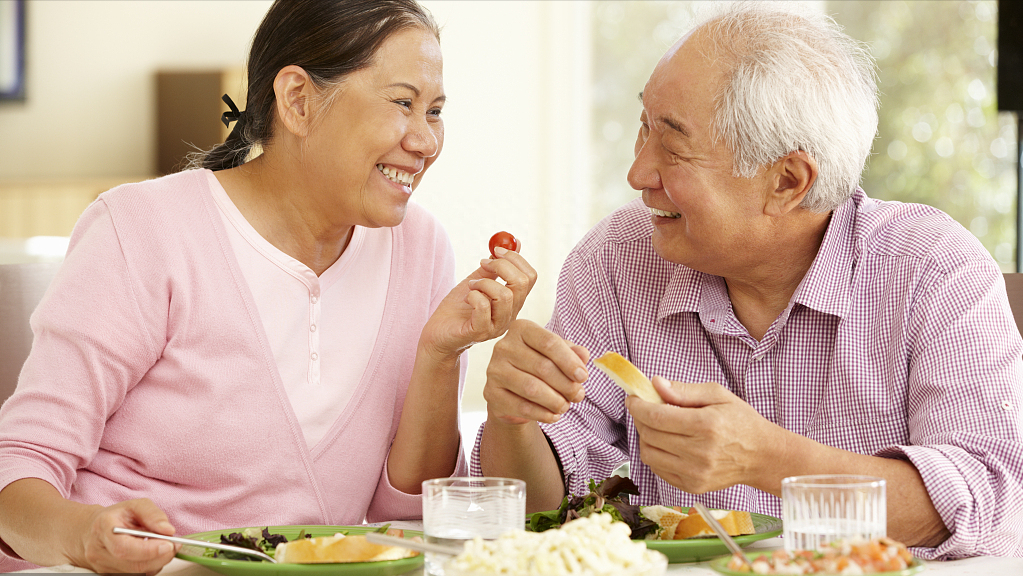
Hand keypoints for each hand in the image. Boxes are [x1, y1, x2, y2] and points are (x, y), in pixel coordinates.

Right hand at [72, 498, 178, 574]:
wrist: (94, 530)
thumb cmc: (117, 517)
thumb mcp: (135, 506)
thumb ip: (153, 515)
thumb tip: (168, 530)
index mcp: (103, 529)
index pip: (124, 548)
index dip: (149, 550)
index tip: (168, 544)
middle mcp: (99, 552)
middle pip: (133, 565)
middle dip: (160, 557)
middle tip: (174, 545)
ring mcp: (102, 567)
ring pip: (137, 573)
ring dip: (157, 562)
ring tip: (162, 547)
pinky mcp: (109, 575)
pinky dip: (150, 566)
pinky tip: (152, 555)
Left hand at [420, 246, 536, 360]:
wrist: (438, 334)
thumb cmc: (457, 309)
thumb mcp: (476, 281)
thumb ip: (494, 266)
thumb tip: (514, 243)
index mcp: (513, 302)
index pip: (530, 277)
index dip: (515, 259)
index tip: (496, 250)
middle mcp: (510, 315)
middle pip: (521, 284)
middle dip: (501, 266)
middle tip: (484, 262)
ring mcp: (497, 326)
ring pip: (505, 296)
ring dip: (484, 283)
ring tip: (471, 286)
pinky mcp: (480, 332)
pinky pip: (484, 307)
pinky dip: (474, 295)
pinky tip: (466, 298)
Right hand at [483, 319, 589, 424]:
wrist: (511, 390)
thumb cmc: (537, 367)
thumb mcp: (557, 355)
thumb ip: (572, 353)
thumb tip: (584, 354)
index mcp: (521, 329)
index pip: (549, 342)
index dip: (569, 361)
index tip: (583, 376)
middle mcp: (503, 347)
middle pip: (542, 367)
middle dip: (566, 385)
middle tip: (578, 395)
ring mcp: (494, 370)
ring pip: (532, 388)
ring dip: (555, 401)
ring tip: (565, 406)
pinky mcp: (491, 393)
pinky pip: (521, 406)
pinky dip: (542, 414)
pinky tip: (553, 415)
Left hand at [627, 376, 788, 493]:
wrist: (761, 456)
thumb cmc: (741, 422)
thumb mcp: (718, 395)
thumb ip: (684, 390)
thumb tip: (655, 384)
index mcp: (706, 425)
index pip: (657, 416)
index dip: (638, 406)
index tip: (633, 398)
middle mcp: (700, 452)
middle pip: (650, 435)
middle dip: (641, 419)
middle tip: (645, 409)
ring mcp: (695, 473)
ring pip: (649, 454)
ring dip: (645, 437)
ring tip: (656, 427)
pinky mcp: (692, 486)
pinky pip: (658, 469)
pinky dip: (655, 454)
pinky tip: (666, 443)